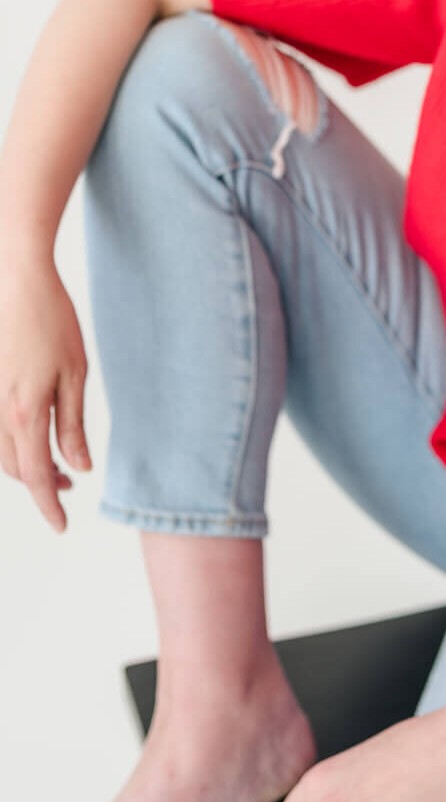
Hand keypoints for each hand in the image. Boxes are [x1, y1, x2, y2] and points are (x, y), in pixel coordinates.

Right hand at [0, 246, 91, 530]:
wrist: (15, 277)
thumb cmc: (51, 319)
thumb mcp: (75, 371)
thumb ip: (72, 424)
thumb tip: (80, 468)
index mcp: (25, 411)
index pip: (36, 476)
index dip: (49, 505)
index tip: (63, 524)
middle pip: (14, 468)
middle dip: (41, 484)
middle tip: (71, 486)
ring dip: (24, 463)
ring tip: (55, 461)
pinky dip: (9, 441)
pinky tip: (30, 432)